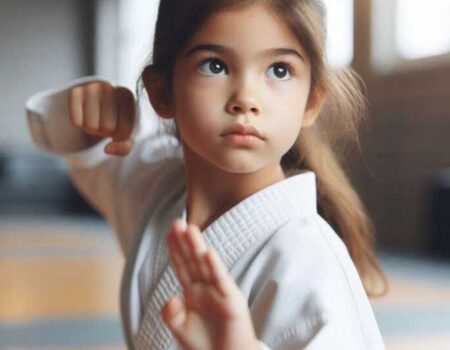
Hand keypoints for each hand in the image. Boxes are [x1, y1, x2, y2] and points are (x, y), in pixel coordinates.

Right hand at [68, 81, 135, 155]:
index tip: (118, 123)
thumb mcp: (125, 133)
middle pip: (106, 128)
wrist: (97, 101)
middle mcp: (110, 87)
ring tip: (95, 118)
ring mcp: (91, 87)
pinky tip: (83, 114)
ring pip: (90, 126)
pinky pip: (76, 122)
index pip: (124, 130)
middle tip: (103, 120)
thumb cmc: (116, 118)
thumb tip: (107, 149)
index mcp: (127, 96)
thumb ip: (124, 147)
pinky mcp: (75, 92)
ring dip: (91, 129)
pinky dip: (79, 125)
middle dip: (104, 131)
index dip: (119, 134)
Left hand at [161, 219, 260, 349]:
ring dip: (198, 247)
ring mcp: (219, 292)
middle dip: (184, 241)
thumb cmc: (204, 345)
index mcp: (192, 292)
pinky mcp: (232, 300)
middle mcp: (205, 287)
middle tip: (176, 222)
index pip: (181, 265)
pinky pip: (222, 281)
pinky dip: (215, 267)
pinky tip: (208, 253)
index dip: (175, 249)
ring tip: (190, 229)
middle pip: (192, 260)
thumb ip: (171, 313)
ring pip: (205, 266)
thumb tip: (170, 297)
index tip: (168, 232)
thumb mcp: (180, 329)